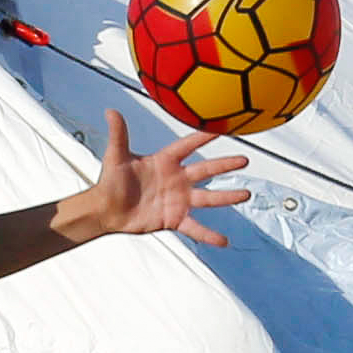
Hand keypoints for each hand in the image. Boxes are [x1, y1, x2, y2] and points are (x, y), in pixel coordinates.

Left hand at [74, 108, 249, 248]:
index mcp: (165, 161)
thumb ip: (119, 134)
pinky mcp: (174, 219)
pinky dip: (209, 235)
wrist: (106, 210)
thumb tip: (110, 111)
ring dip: (226, 197)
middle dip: (225, 165)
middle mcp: (176, 179)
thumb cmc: (111, 181)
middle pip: (206, 170)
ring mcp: (178, 200)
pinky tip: (224, 241)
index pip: (188, 145)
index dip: (203, 137)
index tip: (222, 127)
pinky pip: (195, 227)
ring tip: (246, 194)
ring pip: (207, 198)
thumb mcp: (116, 156)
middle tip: (244, 160)